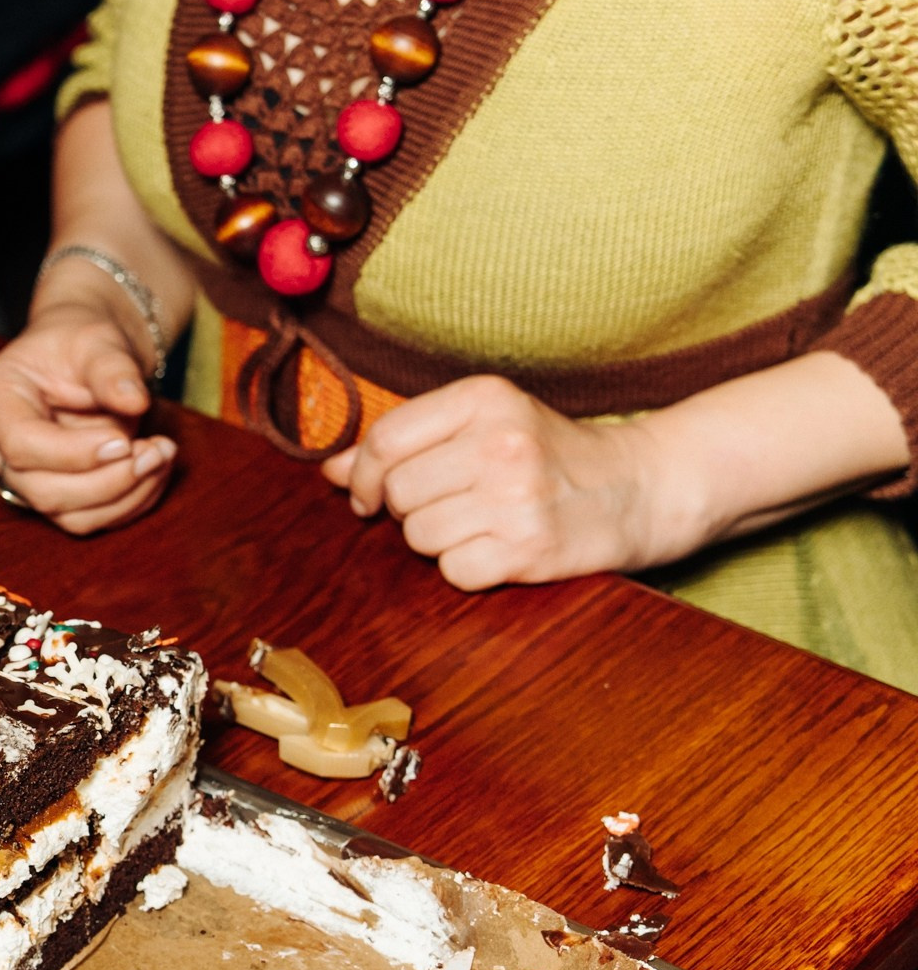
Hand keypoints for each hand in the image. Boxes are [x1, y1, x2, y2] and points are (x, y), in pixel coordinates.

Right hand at [0, 290, 177, 534]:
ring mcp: (18, 477)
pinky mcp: (48, 495)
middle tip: (157, 451)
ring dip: (125, 496)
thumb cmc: (80, 342)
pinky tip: (155, 470)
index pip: (21, 444)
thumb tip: (135, 400)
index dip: (73, 453)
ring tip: (162, 456)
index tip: (124, 441)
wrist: (84, 356)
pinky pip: (88, 519)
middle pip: (43, 490)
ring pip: (67, 515)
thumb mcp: (96, 341)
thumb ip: (112, 369)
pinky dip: (130, 502)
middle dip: (108, 480)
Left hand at [317, 375, 694, 589]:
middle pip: (398, 493)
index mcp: (484, 398)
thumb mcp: (481, 426)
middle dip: (410, 509)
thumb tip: (329, 469)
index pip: (385, 440)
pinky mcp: (529, 548)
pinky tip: (500, 548)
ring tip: (483, 523)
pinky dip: (468, 568)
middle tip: (452, 505)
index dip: (363, 475)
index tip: (368, 494)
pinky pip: (453, 571)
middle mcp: (500, 443)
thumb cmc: (547, 455)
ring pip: (419, 535)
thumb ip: (405, 443)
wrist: (640, 487)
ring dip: (439, 540)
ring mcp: (517, 497)